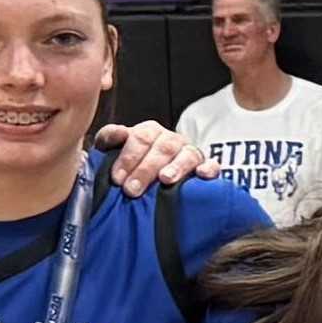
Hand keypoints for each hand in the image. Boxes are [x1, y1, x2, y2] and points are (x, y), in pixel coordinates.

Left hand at [97, 118, 212, 192]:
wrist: (153, 182)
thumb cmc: (132, 167)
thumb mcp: (114, 151)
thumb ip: (109, 139)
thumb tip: (117, 133)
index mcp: (149, 132)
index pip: (140, 137)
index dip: (128, 157)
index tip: (116, 178)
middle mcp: (171, 139)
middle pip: (162, 148)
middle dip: (145, 169)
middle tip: (131, 190)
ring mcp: (190, 152)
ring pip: (186, 154)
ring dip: (176, 166)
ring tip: (165, 180)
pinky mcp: (206, 167)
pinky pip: (212, 165)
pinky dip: (208, 169)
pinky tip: (201, 175)